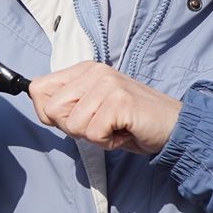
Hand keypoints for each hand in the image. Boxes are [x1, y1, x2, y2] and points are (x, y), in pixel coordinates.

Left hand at [27, 61, 181, 154]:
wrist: (174, 127)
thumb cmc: (130, 122)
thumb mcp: (92, 108)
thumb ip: (67, 104)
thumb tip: (39, 104)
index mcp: (84, 70)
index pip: (38, 88)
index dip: (49, 113)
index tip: (73, 119)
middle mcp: (94, 71)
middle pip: (51, 110)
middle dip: (73, 128)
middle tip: (101, 125)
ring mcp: (107, 84)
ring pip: (73, 125)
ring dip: (94, 136)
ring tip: (115, 127)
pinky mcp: (119, 101)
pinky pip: (93, 133)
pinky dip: (108, 142)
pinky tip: (124, 132)